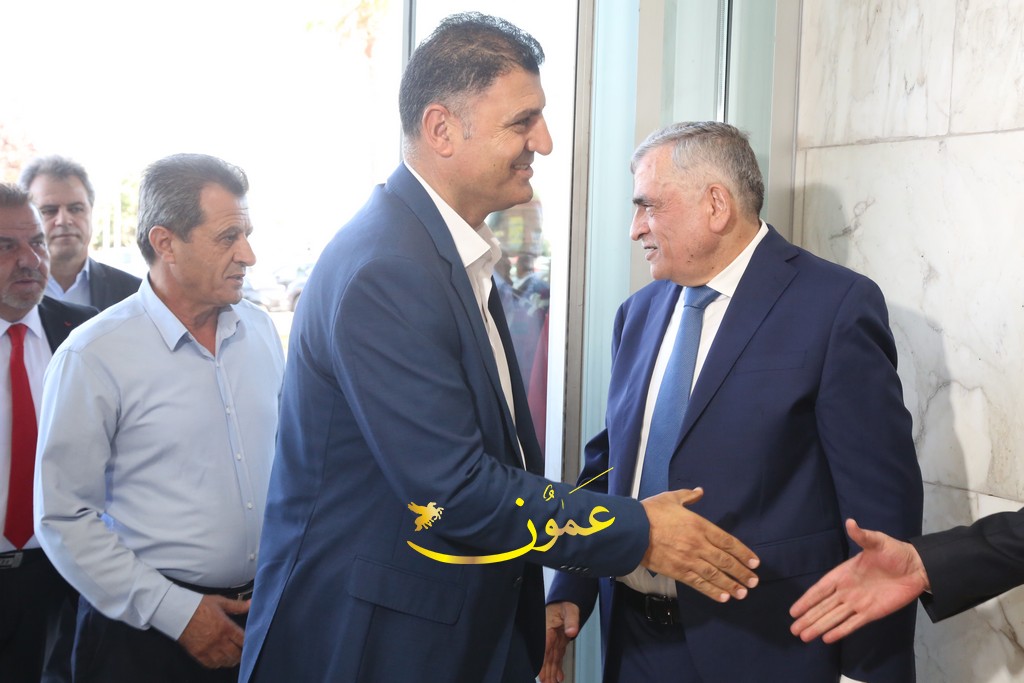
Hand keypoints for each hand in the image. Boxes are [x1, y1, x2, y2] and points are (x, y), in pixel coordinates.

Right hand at [177, 595, 249, 667]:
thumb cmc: (199, 606)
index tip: (249, 642)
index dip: (248, 643)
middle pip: (236, 654)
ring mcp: (208, 649)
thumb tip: (251, 603)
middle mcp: (218, 640)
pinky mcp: (198, 654)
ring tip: (232, 656)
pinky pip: (211, 664)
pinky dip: (218, 663)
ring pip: (225, 661)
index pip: (243, 641)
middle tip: (241, 650)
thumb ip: (237, 605)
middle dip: (241, 653)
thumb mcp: (220, 602)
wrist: (179, 612)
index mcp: (226, 627)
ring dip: (230, 659)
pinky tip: (219, 659)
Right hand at [540, 601, 579, 682]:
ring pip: (550, 661)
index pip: (543, 650)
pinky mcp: (558, 643)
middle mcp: (548, 637)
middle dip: (546, 673)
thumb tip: (572, 631)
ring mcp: (553, 641)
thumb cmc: (565, 604)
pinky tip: (558, 677)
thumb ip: (571, 620)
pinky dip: (557, 668)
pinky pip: (556, 658)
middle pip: (545, 659)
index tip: (541, 675)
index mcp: (547, 629)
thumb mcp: (570, 609)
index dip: (541, 664)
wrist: (566, 602)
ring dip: (551, 674)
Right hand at [640, 488, 758, 601]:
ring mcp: (689, 560)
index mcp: (699, 525)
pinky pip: (699, 583)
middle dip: (742, 572)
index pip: (728, 541)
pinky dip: (713, 591)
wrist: (632, 531)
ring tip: (743, 593)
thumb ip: (688, 496)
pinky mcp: (678, 572)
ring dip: (732, 585)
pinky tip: (724, 597)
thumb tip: (700, 491)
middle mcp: (699, 544)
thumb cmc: (650, 512)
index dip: (743, 553)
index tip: (755, 562)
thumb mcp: (670, 498)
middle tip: (754, 582)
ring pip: (716, 575)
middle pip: (725, 561)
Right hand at [790, 518, 929, 642]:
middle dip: (808, 618)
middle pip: (823, 607)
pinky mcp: (872, 613)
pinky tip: (827, 639)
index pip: (820, 589)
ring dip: (819, 627)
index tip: (793, 611)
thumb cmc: (894, 552)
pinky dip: (840, 631)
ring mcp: (858, 603)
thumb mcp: (876, 541)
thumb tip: (850, 522)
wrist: (916, 567)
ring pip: (834, 618)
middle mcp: (847, 591)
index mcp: (843, 574)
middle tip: (793, 630)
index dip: (807, 600)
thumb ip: (862, 536)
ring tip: (804, 637)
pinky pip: (852, 624)